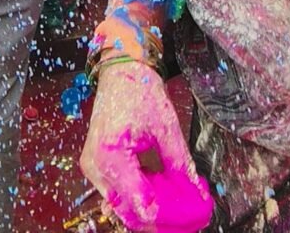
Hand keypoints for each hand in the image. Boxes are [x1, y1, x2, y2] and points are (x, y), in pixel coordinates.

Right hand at [80, 63, 213, 232]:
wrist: (121, 71)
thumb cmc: (140, 90)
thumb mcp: (166, 127)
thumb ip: (180, 163)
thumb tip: (196, 191)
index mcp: (111, 155)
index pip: (139, 203)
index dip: (166, 215)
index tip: (189, 219)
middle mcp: (96, 166)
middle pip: (127, 211)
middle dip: (157, 218)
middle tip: (186, 217)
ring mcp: (93, 167)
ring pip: (121, 205)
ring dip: (148, 208)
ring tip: (177, 205)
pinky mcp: (96, 165)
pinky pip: (116, 192)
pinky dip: (138, 195)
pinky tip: (161, 193)